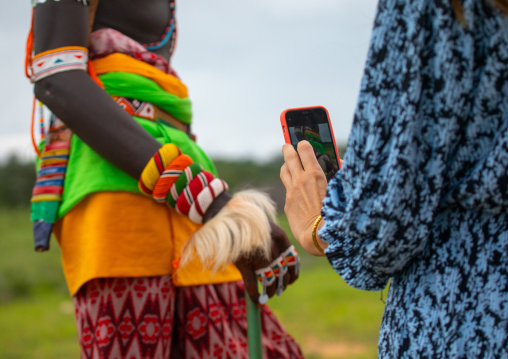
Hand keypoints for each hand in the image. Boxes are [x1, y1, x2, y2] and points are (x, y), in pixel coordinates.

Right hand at [234, 221, 299, 305]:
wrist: (225, 215)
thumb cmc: (246, 224)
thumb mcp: (264, 229)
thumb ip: (274, 244)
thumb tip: (282, 268)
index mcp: (280, 236)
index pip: (293, 260)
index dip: (293, 273)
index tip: (290, 281)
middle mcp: (272, 246)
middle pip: (283, 272)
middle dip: (282, 284)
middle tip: (278, 290)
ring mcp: (258, 255)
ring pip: (270, 280)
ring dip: (270, 291)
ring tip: (268, 296)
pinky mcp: (243, 263)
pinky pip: (252, 285)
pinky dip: (255, 295)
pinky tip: (257, 301)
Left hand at [280, 141, 328, 255]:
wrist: (318, 235)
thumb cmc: (335, 213)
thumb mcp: (340, 190)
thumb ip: (338, 173)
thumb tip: (338, 160)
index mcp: (315, 174)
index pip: (304, 149)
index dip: (303, 144)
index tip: (303, 143)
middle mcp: (300, 180)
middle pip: (289, 156)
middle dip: (288, 148)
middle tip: (287, 146)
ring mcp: (291, 191)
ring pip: (284, 171)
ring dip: (286, 165)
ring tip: (288, 164)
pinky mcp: (287, 203)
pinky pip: (288, 189)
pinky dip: (292, 186)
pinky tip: (297, 190)